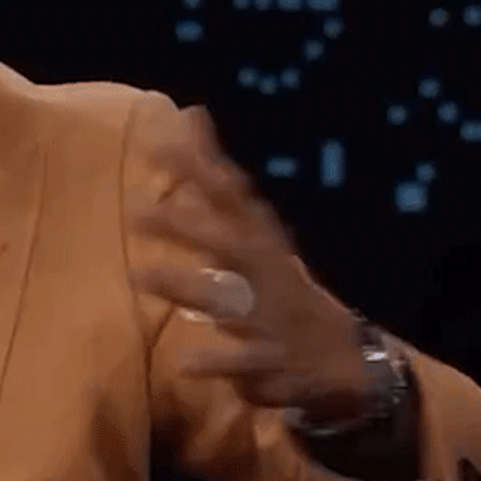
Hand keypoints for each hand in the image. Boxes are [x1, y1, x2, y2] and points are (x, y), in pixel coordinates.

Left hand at [128, 105, 370, 417]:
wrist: (347, 360)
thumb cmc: (282, 291)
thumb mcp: (257, 237)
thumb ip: (218, 187)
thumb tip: (192, 117)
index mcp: (264, 245)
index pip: (233, 198)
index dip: (200, 168)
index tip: (163, 140)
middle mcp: (269, 275)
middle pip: (228, 243)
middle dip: (185, 226)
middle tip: (133, 210)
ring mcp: (272, 318)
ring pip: (228, 300)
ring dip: (185, 286)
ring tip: (137, 275)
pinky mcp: (272, 363)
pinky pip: (240, 362)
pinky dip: (215, 362)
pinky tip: (184, 363)